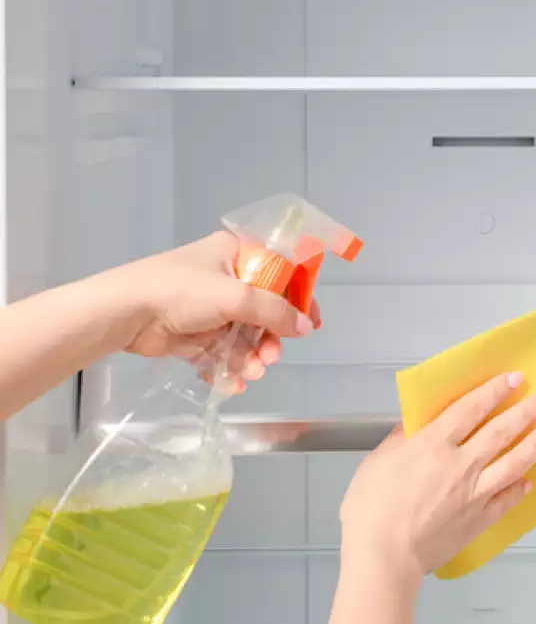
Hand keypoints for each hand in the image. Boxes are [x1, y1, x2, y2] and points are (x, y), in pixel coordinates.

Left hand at [112, 231, 319, 391]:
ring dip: (252, 356)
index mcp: (235, 254)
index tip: (310, 322)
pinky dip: (230, 367)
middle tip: (272, 356)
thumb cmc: (180, 291)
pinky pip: (222, 351)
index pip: (280, 272)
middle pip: (264, 309)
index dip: (298, 297)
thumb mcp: (235, 295)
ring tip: (253, 372)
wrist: (124, 314)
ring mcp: (209, 307)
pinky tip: (234, 382)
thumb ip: (274, 311)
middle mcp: (225, 277)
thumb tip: (305, 326)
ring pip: (245, 335)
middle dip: (271, 337)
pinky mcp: (194, 333)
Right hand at [338, 373, 535, 579]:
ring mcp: (474, 493)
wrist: (383, 557)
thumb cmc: (371, 511)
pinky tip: (529, 482)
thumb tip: (414, 423)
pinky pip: (506, 500)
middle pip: (501, 431)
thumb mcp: (377, 462)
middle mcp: (460, 464)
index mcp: (433, 444)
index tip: (513, 380)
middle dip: (527, 412)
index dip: (494, 391)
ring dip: (535, 444)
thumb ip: (400, 439)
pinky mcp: (478, 520)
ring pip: (513, 462)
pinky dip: (519, 489)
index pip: (471, 409)